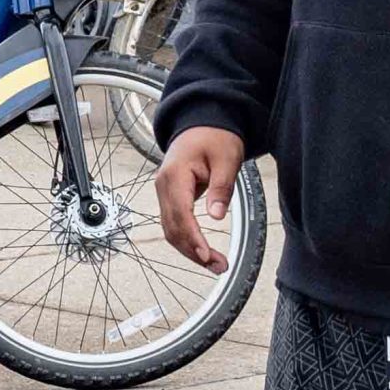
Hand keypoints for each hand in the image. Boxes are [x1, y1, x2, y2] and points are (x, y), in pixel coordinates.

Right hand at [155, 126, 243, 269]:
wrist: (203, 123)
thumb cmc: (215, 137)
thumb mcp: (226, 159)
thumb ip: (221, 188)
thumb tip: (217, 215)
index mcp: (175, 175)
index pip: (180, 214)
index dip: (192, 237)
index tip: (206, 255)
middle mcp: (163, 185)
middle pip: (173, 227)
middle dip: (194, 251)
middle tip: (219, 266)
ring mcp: (164, 192)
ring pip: (171, 230)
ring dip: (190, 249)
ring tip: (214, 264)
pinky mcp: (169, 197)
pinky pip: (174, 224)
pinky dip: (187, 240)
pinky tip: (202, 251)